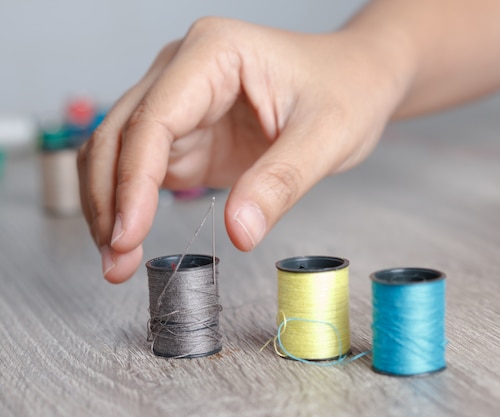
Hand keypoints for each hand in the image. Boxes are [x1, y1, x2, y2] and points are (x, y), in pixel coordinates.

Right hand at [77, 17, 404, 282]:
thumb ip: (279, 182)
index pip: (154, 118)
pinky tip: (132, 238)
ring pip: (119, 153)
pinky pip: (142, 168)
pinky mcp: (188, 133)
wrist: (358, 80)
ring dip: (110, 206)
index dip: (133, 180)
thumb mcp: (326, 137)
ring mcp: (182, 102)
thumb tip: (237, 232)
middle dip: (108, 200)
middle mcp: (184, 70)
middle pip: (119, 133)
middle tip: (116, 262)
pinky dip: (131, 205)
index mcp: (214, 53)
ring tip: (118, 261)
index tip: (128, 234)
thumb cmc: (347, 89)